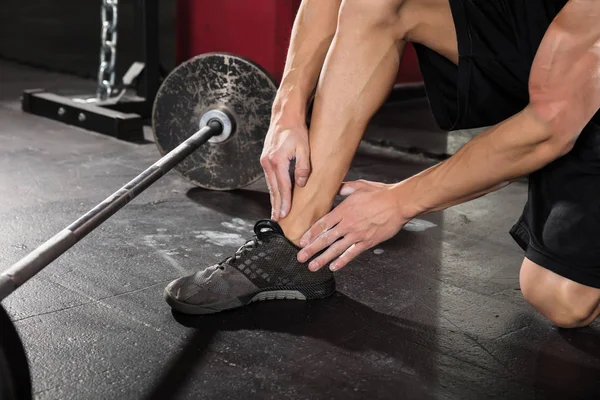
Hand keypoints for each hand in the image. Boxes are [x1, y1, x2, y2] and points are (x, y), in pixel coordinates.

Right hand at [260, 123, 310, 219]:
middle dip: (276, 206)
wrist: (285, 117)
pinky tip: (276, 197)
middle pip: (273, 190)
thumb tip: (301, 183)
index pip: (282, 187)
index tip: (285, 214)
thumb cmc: (296, 130)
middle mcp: (268, 163)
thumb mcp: (304, 148)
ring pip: (270, 186)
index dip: (284, 202)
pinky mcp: (266, 160)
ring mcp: (265, 162)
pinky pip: (270, 179)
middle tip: (277, 221)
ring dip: (274, 200)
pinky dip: (273, 190)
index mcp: (277, 160)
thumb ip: (303, 166)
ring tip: (276, 214)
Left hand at [297, 180, 411, 270]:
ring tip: (312, 266)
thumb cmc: (381, 193)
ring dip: (322, 259)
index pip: (322, 224)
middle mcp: (348, 224)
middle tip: (300, 257)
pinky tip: (334, 267)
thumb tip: (335, 188)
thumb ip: (344, 189)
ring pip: (336, 249)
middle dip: (311, 249)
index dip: (311, 234)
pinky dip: (342, 261)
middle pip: (325, 238)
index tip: (302, 241)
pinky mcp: (368, 242)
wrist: (399, 202)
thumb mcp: (359, 186)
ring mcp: (357, 234)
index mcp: (344, 210)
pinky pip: (352, 253)